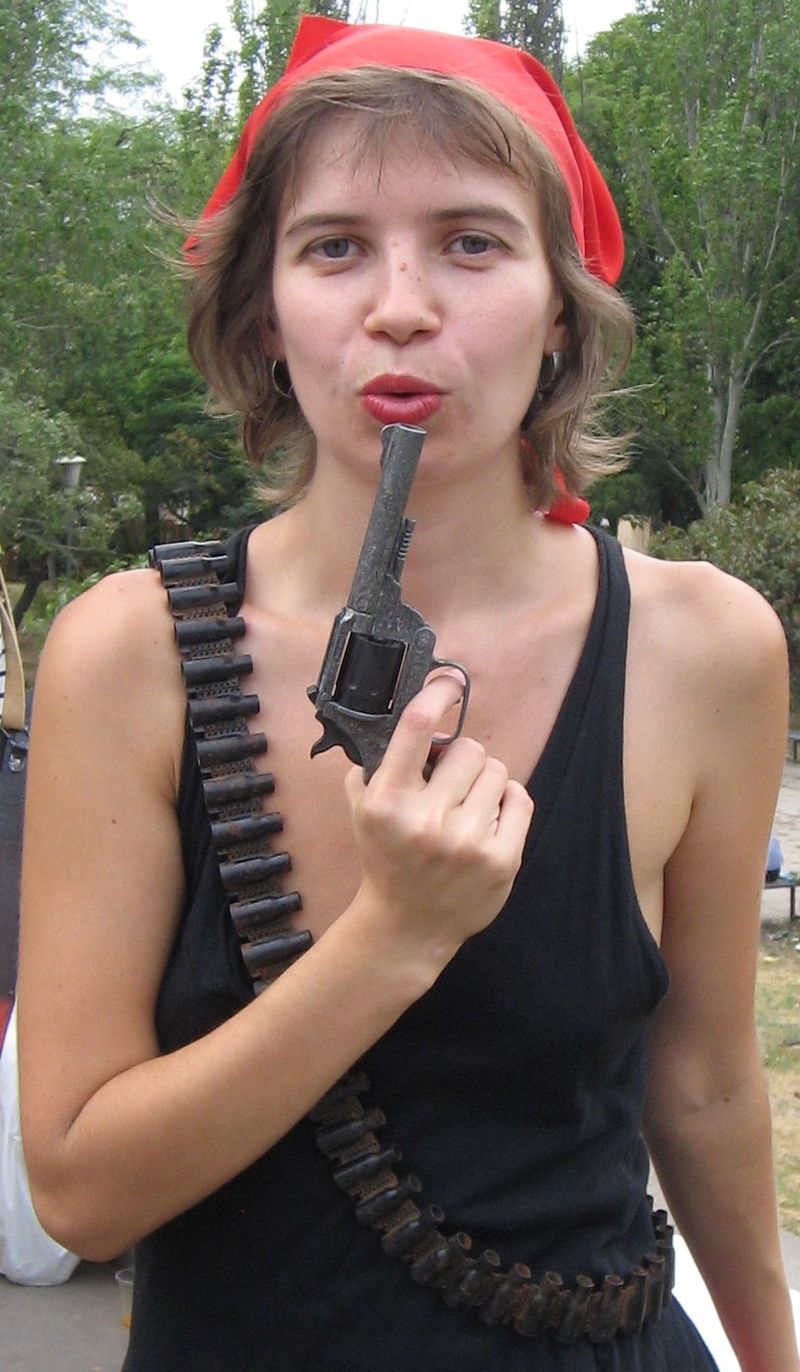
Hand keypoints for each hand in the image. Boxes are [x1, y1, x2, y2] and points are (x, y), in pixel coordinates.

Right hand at [344, 673, 533, 970]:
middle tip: (449, 784)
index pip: (417, 727)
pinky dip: (506, 802)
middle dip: (461, 760)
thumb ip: (376, 762)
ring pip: (497, 771)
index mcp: (387, 800)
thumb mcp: (362, 809)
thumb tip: (408, 712)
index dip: (438, 693)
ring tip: (465, 808)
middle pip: (469, 748)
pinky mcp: (501, 859)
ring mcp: (467, 841)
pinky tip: (487, 820)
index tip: (450, 681)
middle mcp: (426, 819)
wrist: (406, 927)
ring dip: (483, 782)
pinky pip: (519, 798)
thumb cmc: (386, 858)